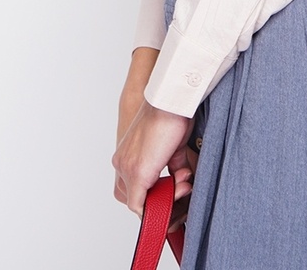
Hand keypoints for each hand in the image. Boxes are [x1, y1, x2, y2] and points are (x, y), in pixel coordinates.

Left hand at [112, 99, 195, 216]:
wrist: (170, 100)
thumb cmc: (172, 115)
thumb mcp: (173, 148)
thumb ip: (173, 168)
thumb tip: (181, 184)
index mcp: (128, 154)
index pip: (134, 186)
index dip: (156, 193)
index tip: (177, 189)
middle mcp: (122, 163)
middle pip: (133, 198)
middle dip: (159, 199)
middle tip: (182, 189)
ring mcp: (127, 169)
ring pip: (138, 203)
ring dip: (164, 201)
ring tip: (184, 185)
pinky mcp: (137, 173)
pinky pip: (141, 206)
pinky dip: (161, 206)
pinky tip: (180, 190)